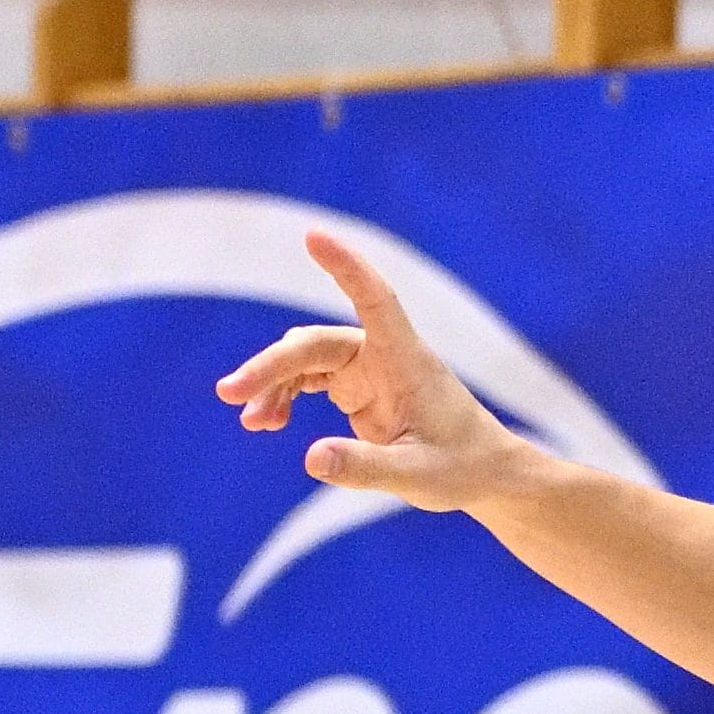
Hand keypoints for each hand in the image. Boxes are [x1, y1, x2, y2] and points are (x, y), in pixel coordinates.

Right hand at [216, 230, 514, 507]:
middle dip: (270, 366)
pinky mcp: (359, 386)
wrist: (482, 474)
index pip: (375, 299)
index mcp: (406, 360)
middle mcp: (384, 354)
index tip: (313, 236)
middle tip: (230, 393)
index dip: (346, 267)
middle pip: (315, 343)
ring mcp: (369, 368)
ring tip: (252, 422)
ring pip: (305, 359)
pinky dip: (285, 396)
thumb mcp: (415, 477)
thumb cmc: (460, 469)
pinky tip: (268, 422)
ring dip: (273, 384)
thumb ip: (366, 468)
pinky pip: (309, 379)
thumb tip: (311, 459)